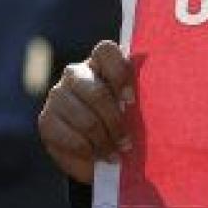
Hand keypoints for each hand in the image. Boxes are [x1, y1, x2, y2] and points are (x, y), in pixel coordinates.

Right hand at [38, 40, 134, 184]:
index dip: (120, 73)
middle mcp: (76, 74)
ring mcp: (58, 95)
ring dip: (103, 140)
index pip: (106, 50)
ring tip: (116, 153)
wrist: (95, 151)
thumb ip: (137, 100)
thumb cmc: (123, 123)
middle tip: (127, 143)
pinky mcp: (46, 120)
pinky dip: (87, 150)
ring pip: (84, 118)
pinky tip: (98, 156)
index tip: (132, 99)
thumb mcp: (132, 109)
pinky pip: (69, 136)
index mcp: (100, 63)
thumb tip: (161, 102)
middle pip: (96, 92)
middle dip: (115, 122)